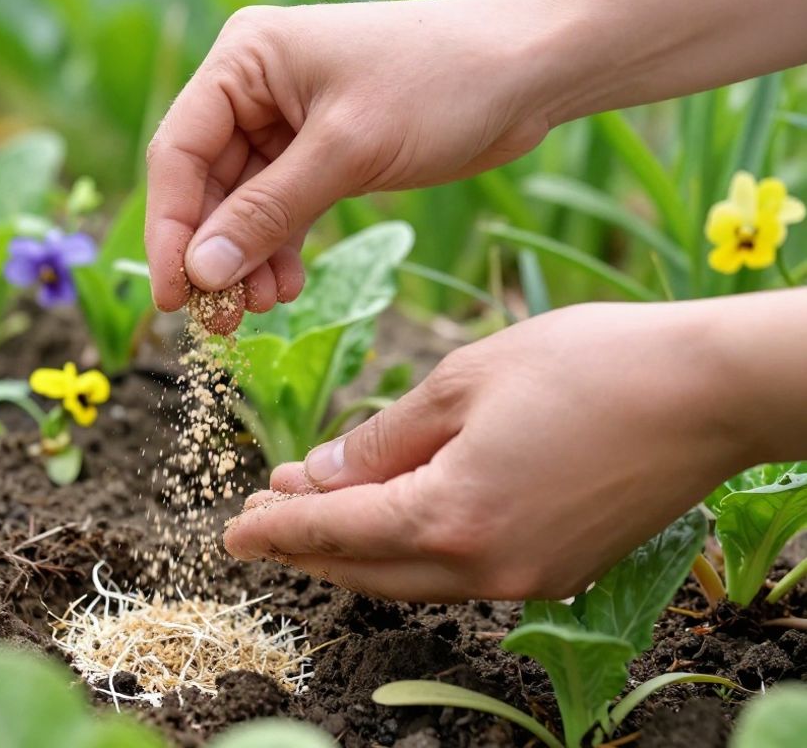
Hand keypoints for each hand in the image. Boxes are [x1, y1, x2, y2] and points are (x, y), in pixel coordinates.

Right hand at [144, 0, 556, 320]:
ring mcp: (285, 121)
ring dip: (244, 261)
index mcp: (244, 60)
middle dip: (212, 254)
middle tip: (217, 320)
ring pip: (241, 206)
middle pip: (204, 184)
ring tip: (259, 310)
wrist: (528, 71)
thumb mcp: (347, 150)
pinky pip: (278, 211)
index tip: (173, 296)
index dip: (169, 229)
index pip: (179, 152)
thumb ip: (268, 213)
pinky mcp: (319, 152)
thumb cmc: (441, 83)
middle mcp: (253, 88)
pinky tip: (286, 288)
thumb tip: (203, 274)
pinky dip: (277, 250)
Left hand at [223, 301, 760, 601]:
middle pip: (367, 568)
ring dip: (360, 546)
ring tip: (320, 505)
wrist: (711, 390)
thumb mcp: (462, 383)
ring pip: (413, 576)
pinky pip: (460, 570)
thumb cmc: (587, 366)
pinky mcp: (558, 569)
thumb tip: (318, 474)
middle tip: (266, 513)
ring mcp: (527, 577)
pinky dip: (415, 545)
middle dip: (310, 543)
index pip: (334, 535)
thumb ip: (381, 439)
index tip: (232, 531)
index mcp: (448, 518)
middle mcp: (484, 567)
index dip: (277, 531)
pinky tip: (399, 508)